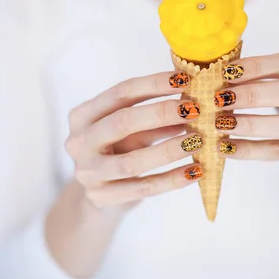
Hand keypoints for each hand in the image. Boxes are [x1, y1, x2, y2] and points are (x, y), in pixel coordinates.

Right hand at [64, 71, 204, 211]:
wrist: (99, 195)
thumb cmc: (120, 150)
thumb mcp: (132, 130)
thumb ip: (155, 117)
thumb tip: (191, 102)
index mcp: (83, 116)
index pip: (120, 93)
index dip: (153, 84)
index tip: (184, 79)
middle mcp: (79, 142)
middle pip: (122, 122)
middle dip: (161, 113)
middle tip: (194, 110)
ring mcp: (88, 173)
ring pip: (133, 161)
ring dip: (169, 150)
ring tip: (199, 141)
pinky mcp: (103, 198)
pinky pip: (144, 188)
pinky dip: (172, 180)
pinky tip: (195, 172)